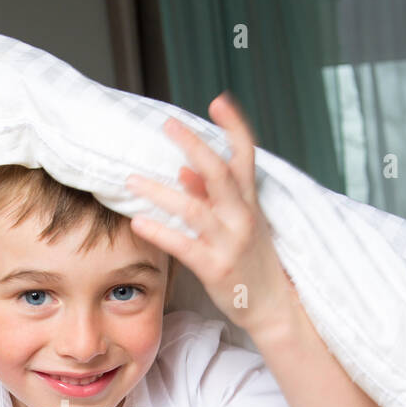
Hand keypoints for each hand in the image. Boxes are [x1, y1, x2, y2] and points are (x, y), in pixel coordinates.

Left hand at [124, 92, 294, 332]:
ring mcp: (230, 242)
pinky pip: (183, 245)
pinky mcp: (216, 267)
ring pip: (193, 208)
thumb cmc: (253, 262)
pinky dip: (159, 231)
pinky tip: (138, 221)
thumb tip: (184, 172)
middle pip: (218, 171)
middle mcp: (242, 216)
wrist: (274, 306)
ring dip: (159, 191)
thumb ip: (212, 198)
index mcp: (250, 201)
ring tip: (131, 180)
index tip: (218, 100)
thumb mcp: (240, 224)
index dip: (234, 126)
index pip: (246, 154)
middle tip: (167, 125)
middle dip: (193, 145)